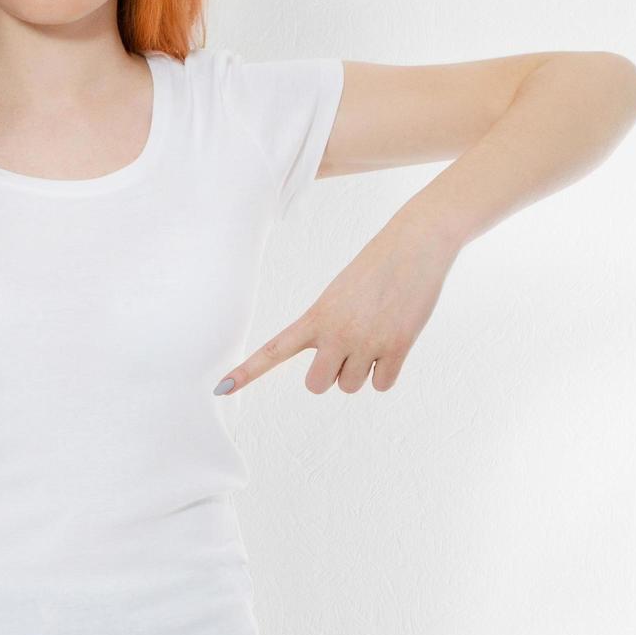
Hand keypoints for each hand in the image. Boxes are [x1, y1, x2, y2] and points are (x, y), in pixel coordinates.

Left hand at [214, 221, 459, 395]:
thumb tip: (335, 367)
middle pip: (316, 386)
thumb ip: (326, 329)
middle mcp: (337, 333)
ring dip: (361, 372)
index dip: (247, 372)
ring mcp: (367, 342)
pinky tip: (392, 344)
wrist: (414, 245)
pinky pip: (382, 385)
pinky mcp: (398, 347)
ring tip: (374, 337)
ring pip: (350, 387)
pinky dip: (386, 373)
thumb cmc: (375, 268)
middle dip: (329, 376)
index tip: (221, 389)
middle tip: (345, 352)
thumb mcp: (338, 294)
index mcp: (316, 316)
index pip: (274, 350)